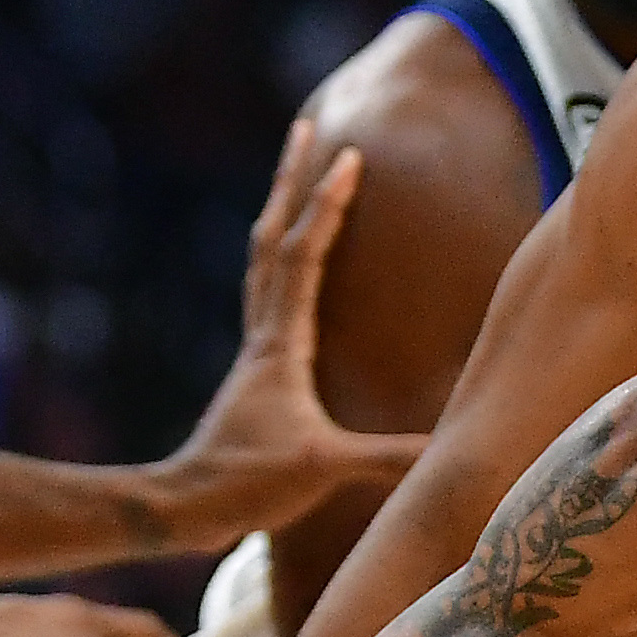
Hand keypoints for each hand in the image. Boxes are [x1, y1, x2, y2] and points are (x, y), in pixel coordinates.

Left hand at [163, 129, 430, 540]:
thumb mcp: (325, 467)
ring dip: (281, 214)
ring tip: (295, 179)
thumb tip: (450, 448)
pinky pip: (269, 296)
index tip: (348, 157)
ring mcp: (257, 354)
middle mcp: (264, 336)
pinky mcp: (257, 376)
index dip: (327, 206)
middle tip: (303, 130)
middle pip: (272, 239)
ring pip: (263, 263)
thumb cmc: (247, 483)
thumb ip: (390, 457)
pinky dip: (280, 262)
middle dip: (291, 183)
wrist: (186, 507)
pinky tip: (291, 267)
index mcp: (281, 344)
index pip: (304, 256)